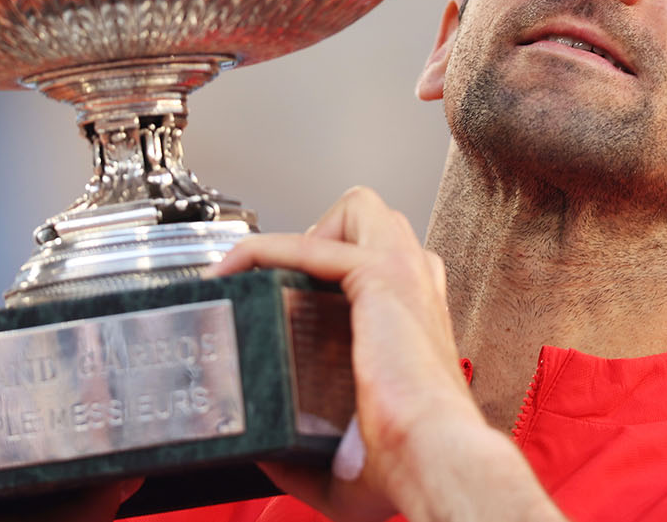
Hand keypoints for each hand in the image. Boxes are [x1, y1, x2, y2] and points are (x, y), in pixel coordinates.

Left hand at [211, 187, 564, 521]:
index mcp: (418, 320)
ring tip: (264, 266)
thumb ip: (306, 453)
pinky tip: (233, 272)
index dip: (338, 268)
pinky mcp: (380, 276)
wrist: (433, 457)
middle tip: (284, 281)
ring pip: (359, 207)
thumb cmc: (409, 459)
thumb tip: (266, 454)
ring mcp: (403, 275)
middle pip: (378, 220)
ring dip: (304, 228)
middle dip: (324, 235)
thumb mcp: (350, 456)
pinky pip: (308, 243)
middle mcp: (417, 289)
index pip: (389, 262)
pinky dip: (264, 249)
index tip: (290, 296)